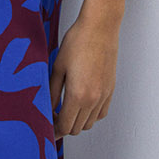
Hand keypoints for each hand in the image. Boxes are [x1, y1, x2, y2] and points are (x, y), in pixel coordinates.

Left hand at [49, 8, 119, 138]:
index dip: (54, 130)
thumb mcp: (58, 67)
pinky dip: (91, 115)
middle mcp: (93, 100)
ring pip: (90, 123)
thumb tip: (48, 110)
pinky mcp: (111, 89)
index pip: (65, 126)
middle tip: (53, 117)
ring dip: (78, 122)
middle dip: (64, 127)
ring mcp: (104, 95)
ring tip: (66, 110)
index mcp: (77, 95)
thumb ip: (52, 93)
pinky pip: (101, 113)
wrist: (99, 27)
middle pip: (77, 128)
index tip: (47, 129)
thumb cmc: (77, 42)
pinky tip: (82, 104)